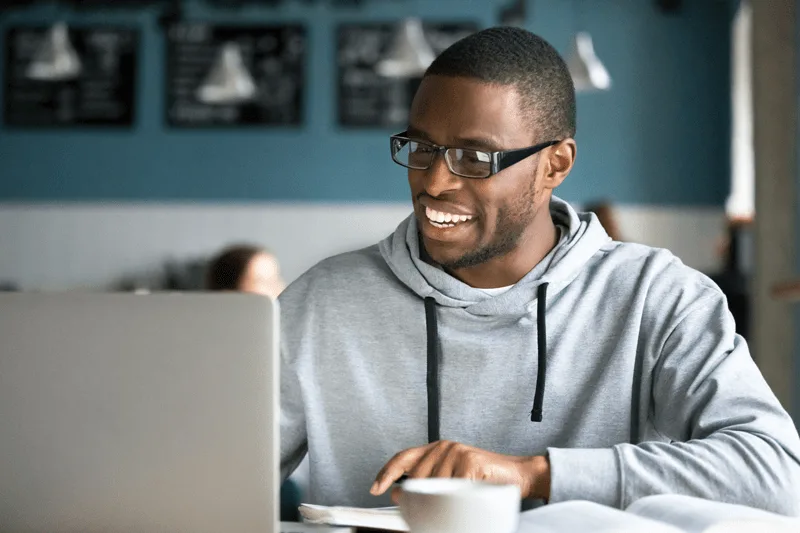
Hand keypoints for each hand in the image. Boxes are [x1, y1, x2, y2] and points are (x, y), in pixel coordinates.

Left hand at [369, 440, 549, 500]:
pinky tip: (467, 498)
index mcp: (436, 449)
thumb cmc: (483, 479)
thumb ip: (428, 483)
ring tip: (457, 503)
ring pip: (434, 486)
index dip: (386, 473)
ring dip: (444, 501)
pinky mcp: (469, 462)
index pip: (403, 458)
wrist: (516, 474)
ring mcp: (456, 452)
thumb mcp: (451, 480)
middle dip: (419, 497)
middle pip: (416, 478)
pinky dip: (458, 500)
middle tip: (425, 510)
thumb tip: (400, 494)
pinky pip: (453, 489)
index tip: (375, 488)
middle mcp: (443, 447)